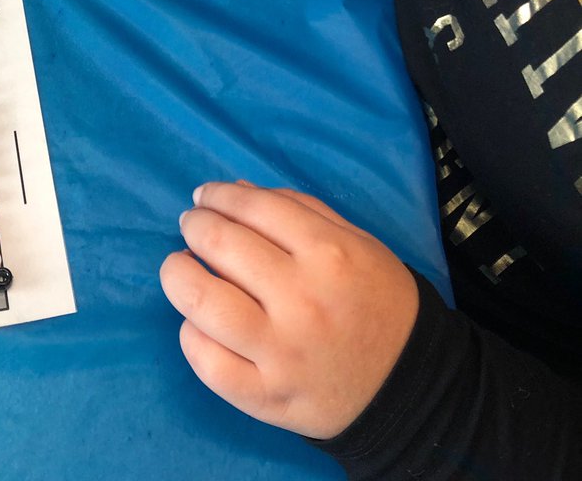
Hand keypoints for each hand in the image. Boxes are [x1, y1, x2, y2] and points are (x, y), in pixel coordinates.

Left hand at [160, 182, 418, 439]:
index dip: (218, 196)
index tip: (204, 196)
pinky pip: (207, 362)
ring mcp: (281, 352)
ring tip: (180, 267)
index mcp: (329, 254)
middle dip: (195, 226)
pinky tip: (196, 321)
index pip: (254, 208)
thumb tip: (232, 190)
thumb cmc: (376, 300)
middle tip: (192, 225)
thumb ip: (295, 209)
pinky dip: (190, 335)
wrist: (410, 385)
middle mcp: (302, 300)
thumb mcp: (354, 241)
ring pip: (201, 302)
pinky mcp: (266, 396)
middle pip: (221, 245)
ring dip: (178, 274)